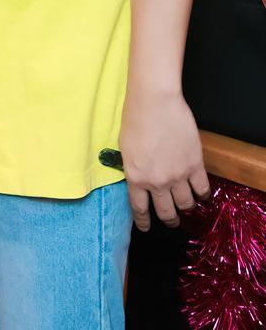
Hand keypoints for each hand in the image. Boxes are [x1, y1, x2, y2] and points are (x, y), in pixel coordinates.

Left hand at [120, 89, 209, 230]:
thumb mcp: (125, 148)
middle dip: (169, 219)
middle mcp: (157, 182)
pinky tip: (201, 193)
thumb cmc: (135, 117)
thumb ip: (133, 167)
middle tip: (171, 220)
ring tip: (187, 205)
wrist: (155, 101)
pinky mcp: (195, 165)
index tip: (147, 227)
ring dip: (186, 207)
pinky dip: (203, 194)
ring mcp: (178, 176)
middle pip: (166, 212)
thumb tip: (139, 177)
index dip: (144, 222)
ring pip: (186, 204)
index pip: (139, 209)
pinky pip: (202, 189)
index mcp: (136, 178)